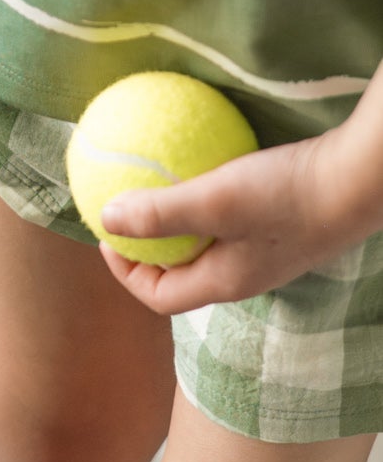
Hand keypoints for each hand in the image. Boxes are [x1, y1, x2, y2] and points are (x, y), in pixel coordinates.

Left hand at [100, 127, 367, 313]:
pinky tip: (197, 164)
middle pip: (179, 273)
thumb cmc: (285, 195)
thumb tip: (106, 216)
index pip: (160, 297)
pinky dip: (202, 200)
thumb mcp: (214, 199)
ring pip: (203, 246)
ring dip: (173, 222)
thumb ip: (161, 212)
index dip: (125, 273)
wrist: (356, 183)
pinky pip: (225, 221)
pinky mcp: (277, 225)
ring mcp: (263, 252)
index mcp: (224, 283)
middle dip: (146, 248)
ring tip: (152, 185)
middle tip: (123, 207)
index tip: (106, 235)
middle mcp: (243, 275)